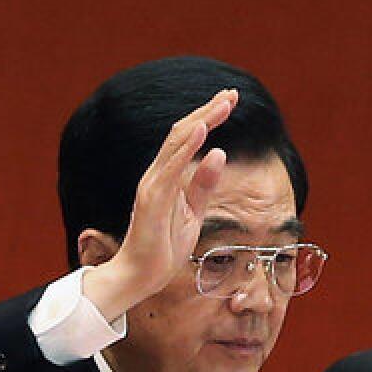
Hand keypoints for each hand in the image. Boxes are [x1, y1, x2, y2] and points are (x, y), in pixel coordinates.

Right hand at [83, 89, 237, 319]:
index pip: (188, 138)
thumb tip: (219, 154)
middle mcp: (157, 175)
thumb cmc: (163, 248)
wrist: (140, 277)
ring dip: (202, 120)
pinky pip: (171, 168)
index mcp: (166, 177)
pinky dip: (187, 146)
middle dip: (208, 110)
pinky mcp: (152, 200)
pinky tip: (203, 129)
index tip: (230, 101)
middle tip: (232, 93)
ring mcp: (153, 185)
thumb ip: (203, 185)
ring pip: (177, 143)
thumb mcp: (193, 213)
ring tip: (223, 104)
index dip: (208, 117)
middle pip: (183, 132)